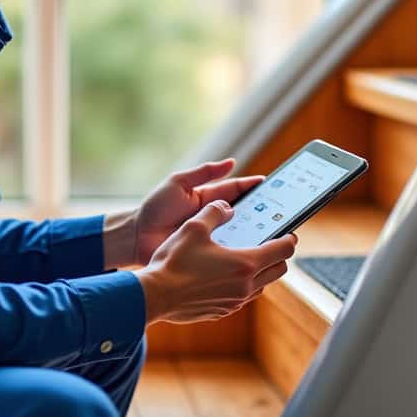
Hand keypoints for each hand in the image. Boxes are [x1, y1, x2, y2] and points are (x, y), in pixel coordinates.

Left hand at [130, 159, 263, 266]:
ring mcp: (211, 236)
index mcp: (208, 198)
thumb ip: (203, 173)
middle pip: (244, 213)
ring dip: (255, 233)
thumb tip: (231, 162)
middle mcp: (213, 217)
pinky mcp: (206, 254)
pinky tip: (254, 254)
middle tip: (281, 211)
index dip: (255, 187)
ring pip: (239, 234)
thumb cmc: (154, 208)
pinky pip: (227, 253)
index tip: (274, 185)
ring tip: (273, 233)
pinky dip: (240, 252)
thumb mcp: (178, 183)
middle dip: (262, 211)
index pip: (237, 190)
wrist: (135, 238)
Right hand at [136, 201, 296, 323]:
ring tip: (247, 257)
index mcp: (245, 263)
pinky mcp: (222, 311)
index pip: (283, 250)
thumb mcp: (194, 227)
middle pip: (279, 270)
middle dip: (278, 255)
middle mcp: (246, 286)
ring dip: (261, 271)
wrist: (154, 296)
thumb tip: (227, 206)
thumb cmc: (174, 261)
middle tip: (270, 243)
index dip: (289, 238)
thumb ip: (215, 212)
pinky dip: (243, 284)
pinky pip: (243, 297)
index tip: (288, 232)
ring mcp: (234, 302)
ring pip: (262, 285)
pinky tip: (226, 275)